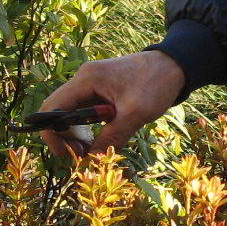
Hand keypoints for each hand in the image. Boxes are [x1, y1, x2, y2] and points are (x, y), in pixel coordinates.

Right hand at [36, 50, 185, 158]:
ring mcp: (91, 84)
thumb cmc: (156, 84)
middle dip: (66, 137)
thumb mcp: (135, 114)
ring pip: (71, 114)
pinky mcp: (101, 90)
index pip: (52, 108)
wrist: (174, 65)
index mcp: (86, 80)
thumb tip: (92, 160)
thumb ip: (112, 137)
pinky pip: (85, 112)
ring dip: (77, 134)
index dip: (52, 134)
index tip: (66, 154)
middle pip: (58, 112)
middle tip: (82, 155)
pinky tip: (100, 139)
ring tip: (92, 150)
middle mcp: (83, 80)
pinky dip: (88, 128)